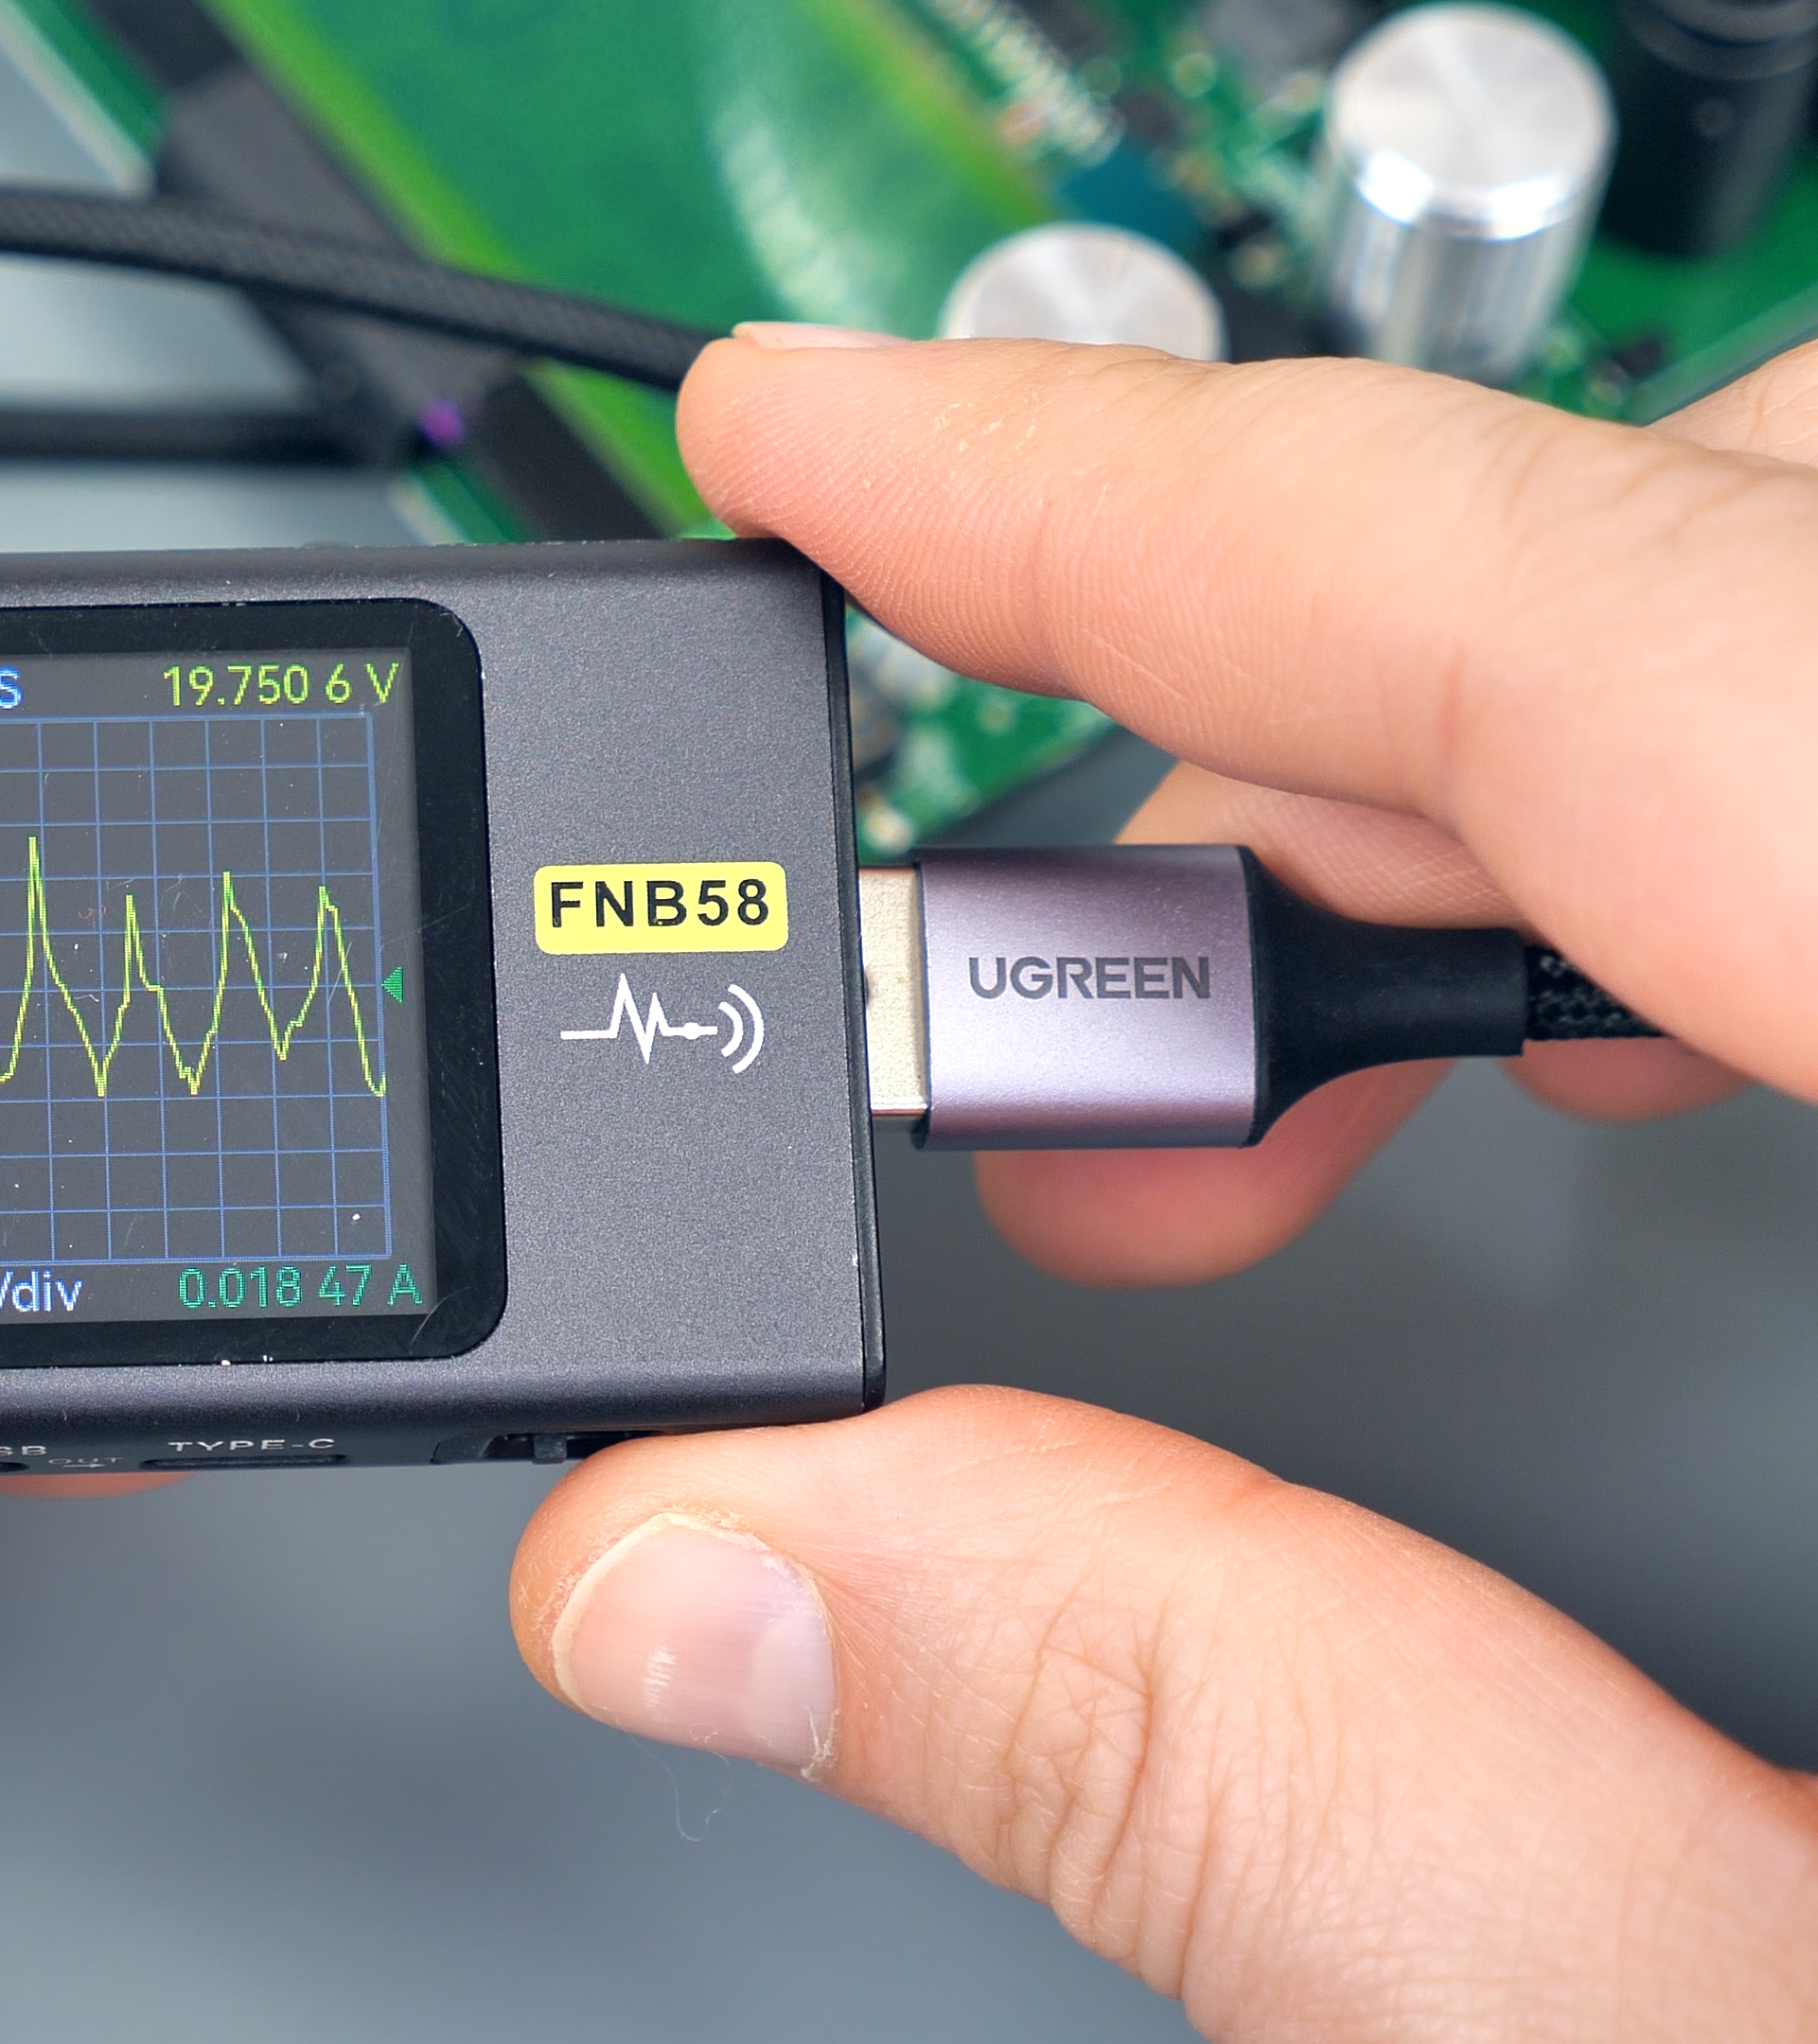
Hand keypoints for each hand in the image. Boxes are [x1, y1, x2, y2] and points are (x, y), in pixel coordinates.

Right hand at [505, 331, 1817, 2036]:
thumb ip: (1239, 1777)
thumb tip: (725, 1566)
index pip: (1618, 620)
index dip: (1138, 507)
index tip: (825, 450)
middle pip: (1747, 552)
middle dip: (1299, 683)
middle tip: (1019, 978)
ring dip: (1492, 774)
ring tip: (1243, 1084)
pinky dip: (1699, 825)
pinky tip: (1586, 1050)